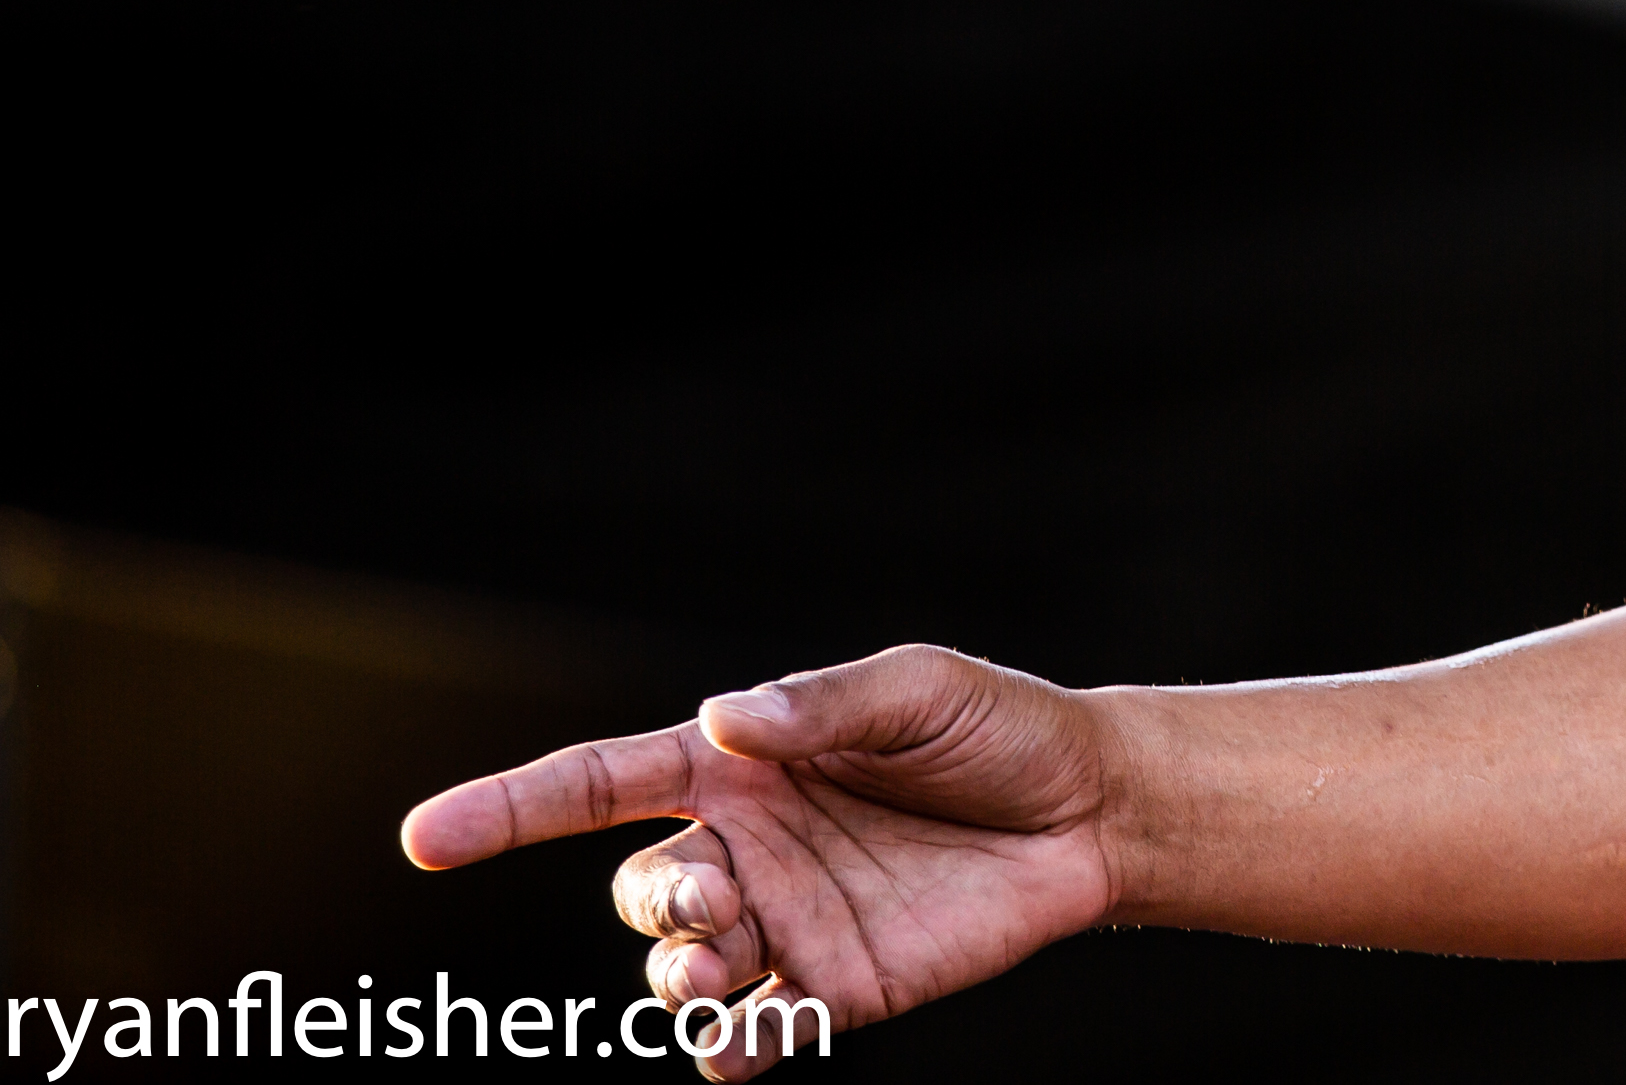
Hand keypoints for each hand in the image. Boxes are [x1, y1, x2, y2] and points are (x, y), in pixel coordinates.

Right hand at [402, 645, 1121, 1080]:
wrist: (1090, 810)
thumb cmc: (996, 729)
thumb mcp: (918, 690)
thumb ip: (822, 705)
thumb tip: (730, 719)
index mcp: (740, 766)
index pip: (596, 785)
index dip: (506, 810)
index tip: (423, 839)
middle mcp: (746, 848)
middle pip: (639, 890)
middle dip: (656, 903)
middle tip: (719, 896)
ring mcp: (784, 924)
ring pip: (678, 970)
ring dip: (678, 976)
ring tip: (726, 957)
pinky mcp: (834, 990)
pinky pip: (749, 1037)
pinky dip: (731, 1050)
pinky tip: (744, 1041)